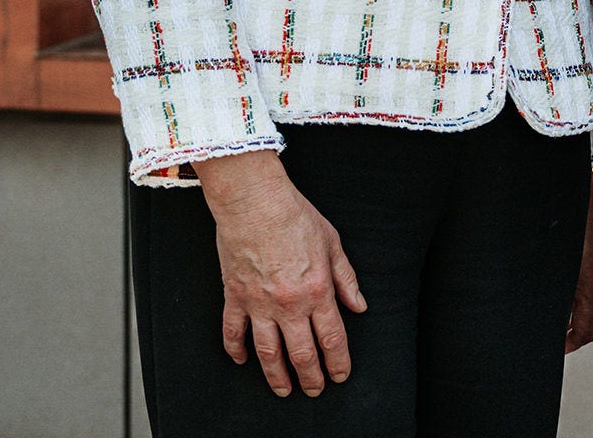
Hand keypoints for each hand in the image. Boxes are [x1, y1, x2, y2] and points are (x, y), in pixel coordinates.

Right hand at [195, 151, 366, 397]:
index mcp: (317, 291)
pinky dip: (236, 351)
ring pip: (268, 353)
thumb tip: (359, 306)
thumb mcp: (333, 243)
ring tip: (284, 391)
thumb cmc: (295, 216)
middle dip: (311, 378)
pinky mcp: (234, 296)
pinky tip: (242, 362)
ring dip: (277, 377)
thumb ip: (346, 279)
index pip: (332, 338)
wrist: (255, 201)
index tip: (340, 375)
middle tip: (315, 391)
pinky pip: (233, 332)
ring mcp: (259, 303)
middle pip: (302, 354)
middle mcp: (289, 304)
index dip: (338, 362)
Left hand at [566, 172, 592, 351]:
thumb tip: (549, 310)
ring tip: (565, 324)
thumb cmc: (572, 218)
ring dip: (588, 324)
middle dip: (580, 339)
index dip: (571, 345)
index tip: (557, 348)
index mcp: (592, 283)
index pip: (586, 330)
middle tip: (560, 341)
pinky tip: (576, 300)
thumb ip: (556, 286)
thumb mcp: (558, 257)